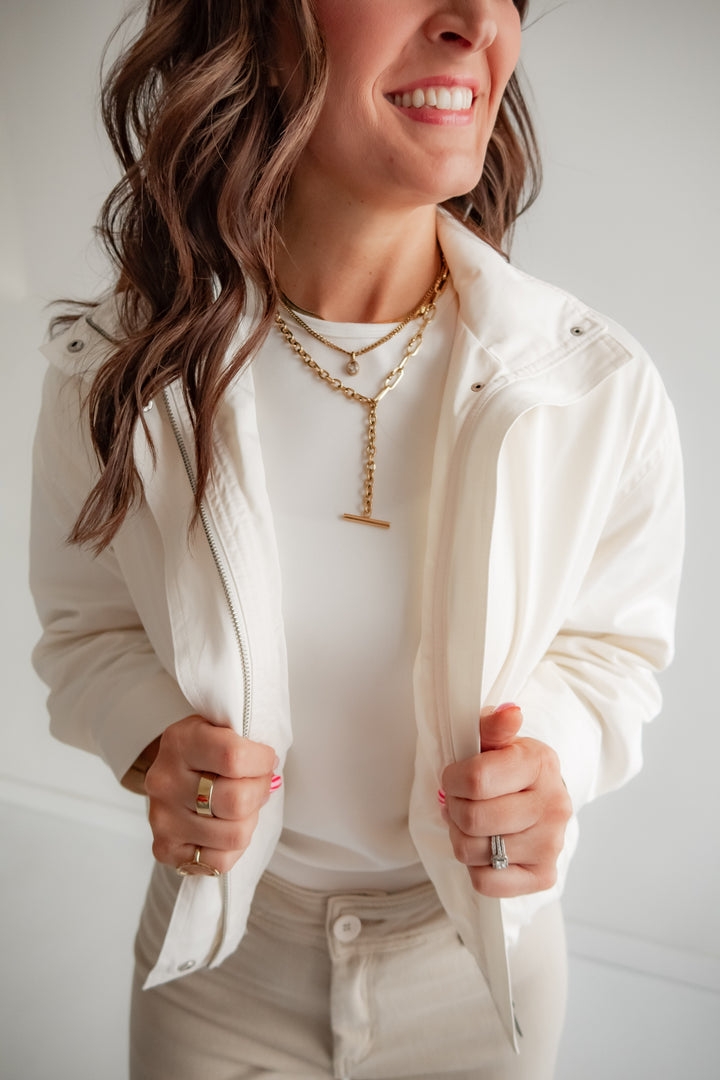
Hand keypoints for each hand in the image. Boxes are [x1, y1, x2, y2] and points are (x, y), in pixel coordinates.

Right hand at [144, 714, 277, 874]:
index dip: (262, 761)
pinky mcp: (165, 848)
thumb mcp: (222, 726)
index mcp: (181, 742)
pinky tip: (227, 827)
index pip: (234, 757)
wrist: (171, 771)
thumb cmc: (205, 750)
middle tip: (257, 784)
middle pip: (237, 801)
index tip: (266, 760)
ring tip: (241, 806)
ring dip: (249, 820)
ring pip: (235, 835)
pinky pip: (219, 862)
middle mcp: (166, 781)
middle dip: (259, 792)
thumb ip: (246, 737)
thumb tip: (271, 766)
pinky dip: (233, 848)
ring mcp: (163, 818)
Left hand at [440, 704, 571, 897]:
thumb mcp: (493, 738)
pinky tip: (486, 848)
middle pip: (473, 820)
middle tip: (459, 803)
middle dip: (454, 810)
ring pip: (475, 852)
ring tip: (472, 825)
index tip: (454, 777)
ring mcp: (551, 844)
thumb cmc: (504, 767)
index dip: (451, 780)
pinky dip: (475, 868)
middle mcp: (553, 805)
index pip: (475, 780)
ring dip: (461, 838)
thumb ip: (493, 725)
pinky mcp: (544, 876)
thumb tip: (510, 713)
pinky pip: (486, 883)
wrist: (535, 797)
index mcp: (540, 763)